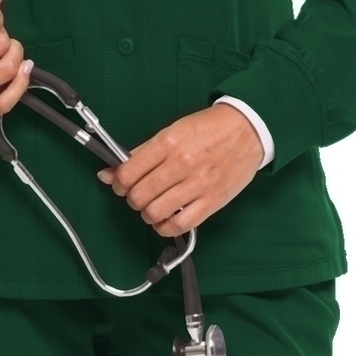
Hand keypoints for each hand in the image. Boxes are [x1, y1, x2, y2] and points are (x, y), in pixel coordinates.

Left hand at [96, 105, 264, 236]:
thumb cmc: (207, 129)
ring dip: (147, 214)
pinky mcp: (212, 201)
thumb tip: (109, 173)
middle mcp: (181, 163)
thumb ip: (141, 153)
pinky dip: (165, 227)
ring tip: (151, 207)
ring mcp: (198, 184)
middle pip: (139, 195)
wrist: (246, 129)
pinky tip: (165, 219)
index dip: (118, 183)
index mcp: (168, 142)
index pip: (128, 173)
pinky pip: (180, 225)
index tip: (120, 184)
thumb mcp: (172, 131)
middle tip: (137, 194)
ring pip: (155, 213)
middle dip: (131, 199)